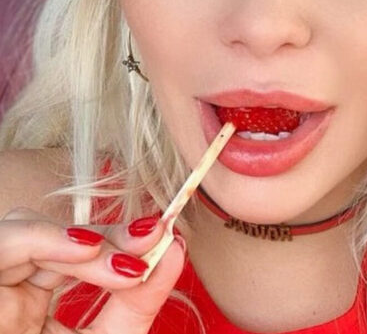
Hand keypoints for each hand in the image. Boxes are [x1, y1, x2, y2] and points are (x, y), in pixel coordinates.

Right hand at [0, 206, 186, 333]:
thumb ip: (137, 302)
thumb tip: (175, 251)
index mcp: (29, 304)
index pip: (74, 253)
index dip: (118, 238)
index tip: (165, 236)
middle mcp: (6, 293)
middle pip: (51, 240)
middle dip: (108, 237)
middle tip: (154, 238)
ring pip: (20, 235)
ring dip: (79, 242)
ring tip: (124, 264)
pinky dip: (43, 241)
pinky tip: (87, 252)